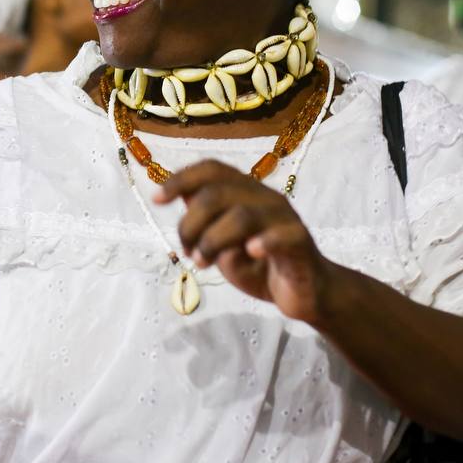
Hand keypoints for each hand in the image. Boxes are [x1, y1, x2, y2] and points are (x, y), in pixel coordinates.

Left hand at [156, 160, 329, 323]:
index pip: (212, 169)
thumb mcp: (221, 245)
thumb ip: (204, 222)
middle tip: (187, 251)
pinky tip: (249, 251)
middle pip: (218, 193)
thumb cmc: (260, 265)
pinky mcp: (300, 242)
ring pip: (242, 215)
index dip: (182, 179)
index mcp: (245, 192)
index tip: (158, 199)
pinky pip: (281, 235)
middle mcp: (264, 197)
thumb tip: (179, 196)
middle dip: (191, 223)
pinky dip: (262, 241)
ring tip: (203, 262)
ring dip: (213, 240)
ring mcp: (284, 218)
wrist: (304, 293)